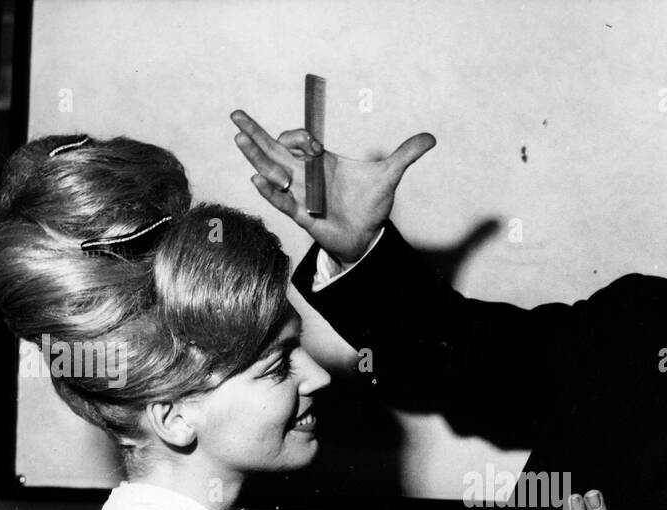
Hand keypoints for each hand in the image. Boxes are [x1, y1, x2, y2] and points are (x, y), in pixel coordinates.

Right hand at [230, 108, 435, 263]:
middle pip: (275, 150)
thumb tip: (431, 137)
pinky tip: (257, 179)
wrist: (369, 237)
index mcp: (321, 161)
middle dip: (256, 133)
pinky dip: (272, 192)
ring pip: (273, 172)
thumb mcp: (390, 176)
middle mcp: (306, 175)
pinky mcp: (303, 216)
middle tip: (235, 114)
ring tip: (238, 138)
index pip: (298, 140)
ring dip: (256, 156)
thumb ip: (406, 155)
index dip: (299, 136)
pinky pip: (283, 202)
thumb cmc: (371, 205)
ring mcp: (301, 194)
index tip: (312, 142)